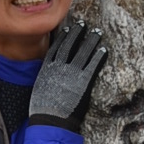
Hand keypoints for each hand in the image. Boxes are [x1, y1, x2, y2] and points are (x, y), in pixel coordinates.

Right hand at [27, 17, 108, 132]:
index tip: (67, 29)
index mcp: (47, 69)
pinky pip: (94, 65)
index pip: (56, 48)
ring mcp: (72, 73)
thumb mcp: (39, 91)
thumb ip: (45, 81)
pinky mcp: (84, 81)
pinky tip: (104, 50)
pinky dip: (99, 56)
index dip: (63, 38)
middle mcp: (60, 67)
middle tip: (84, 24)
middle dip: (77, 33)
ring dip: (91, 40)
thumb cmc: (43, 111)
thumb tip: (48, 80)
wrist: (50, 120)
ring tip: (97, 32)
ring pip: (83, 52)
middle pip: (70, 45)